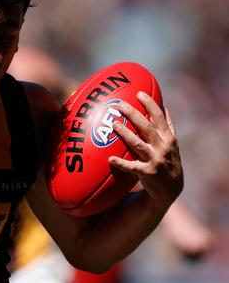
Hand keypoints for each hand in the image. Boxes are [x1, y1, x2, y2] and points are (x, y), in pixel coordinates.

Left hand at [108, 91, 182, 209]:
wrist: (171, 189)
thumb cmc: (168, 161)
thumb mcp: (172, 143)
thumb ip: (168, 126)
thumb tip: (164, 106)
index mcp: (168, 137)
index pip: (159, 117)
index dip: (150, 104)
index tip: (139, 93)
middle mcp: (162, 147)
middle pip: (146, 127)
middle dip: (133, 114)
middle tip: (119, 105)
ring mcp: (155, 160)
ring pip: (137, 144)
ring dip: (125, 134)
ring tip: (113, 124)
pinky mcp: (147, 173)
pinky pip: (131, 167)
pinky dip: (121, 163)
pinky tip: (110, 159)